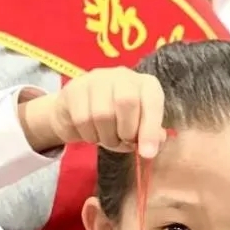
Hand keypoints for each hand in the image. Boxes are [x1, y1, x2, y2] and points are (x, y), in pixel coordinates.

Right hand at [18, 67, 166, 157]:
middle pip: (126, 102)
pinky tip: (92, 133)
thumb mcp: (139, 130)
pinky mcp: (74, 89)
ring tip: (108, 138)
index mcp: (146, 85)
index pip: (152, 102)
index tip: (147, 154)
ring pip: (102, 114)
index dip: (150, 129)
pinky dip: (89, 135)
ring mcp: (96, 79)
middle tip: (124, 141)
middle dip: (126, 131)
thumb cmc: (118, 123)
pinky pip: (82, 119)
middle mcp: (122, 76)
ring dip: (106, 137)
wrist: (81, 114)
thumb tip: (154, 143)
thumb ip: (150, 136)